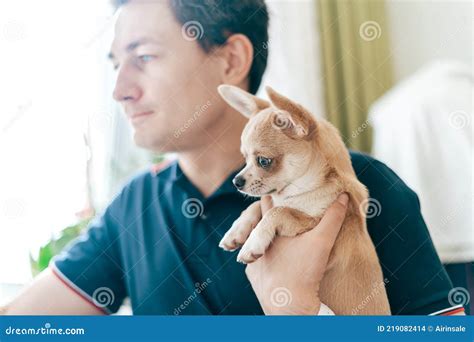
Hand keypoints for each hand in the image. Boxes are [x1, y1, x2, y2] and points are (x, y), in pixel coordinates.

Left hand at [245, 193, 348, 314]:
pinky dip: (264, 259)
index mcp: (268, 229)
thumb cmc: (304, 271)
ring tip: (279, 240)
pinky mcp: (252, 275)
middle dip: (268, 219)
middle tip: (281, 217)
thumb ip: (333, 218)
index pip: (266, 203)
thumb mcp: (322, 242)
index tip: (281, 192)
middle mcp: (254, 241)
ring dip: (265, 240)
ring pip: (255, 242)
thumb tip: (344, 196)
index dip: (274, 196)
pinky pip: (255, 262)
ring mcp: (251, 259)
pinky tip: (275, 261)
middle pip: (259, 222)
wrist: (290, 307)